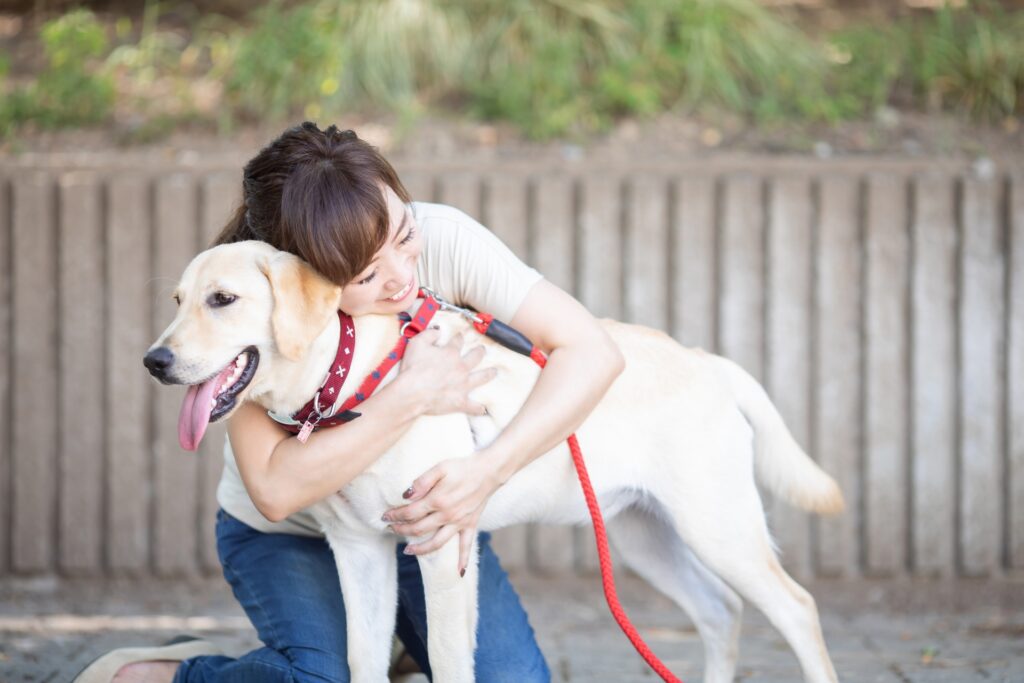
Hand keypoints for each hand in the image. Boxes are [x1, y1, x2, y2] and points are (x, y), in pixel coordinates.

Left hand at [383, 455, 501, 573]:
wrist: (489, 471)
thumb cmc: (462, 467)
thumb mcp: (440, 467)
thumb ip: (422, 481)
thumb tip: (406, 494)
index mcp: (437, 500)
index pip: (410, 512)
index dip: (395, 515)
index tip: (385, 516)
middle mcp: (447, 515)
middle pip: (418, 529)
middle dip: (401, 530)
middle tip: (390, 529)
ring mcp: (459, 523)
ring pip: (436, 542)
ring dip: (420, 549)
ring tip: (408, 551)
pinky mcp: (470, 525)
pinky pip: (466, 546)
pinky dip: (463, 560)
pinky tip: (459, 573)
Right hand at [400, 329, 495, 415]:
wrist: (413, 391)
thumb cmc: (414, 368)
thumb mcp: (417, 343)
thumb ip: (429, 334)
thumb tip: (438, 330)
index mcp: (451, 353)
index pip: (458, 342)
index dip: (459, 338)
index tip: (460, 337)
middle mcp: (461, 367)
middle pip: (475, 357)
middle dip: (480, 352)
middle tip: (482, 350)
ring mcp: (463, 385)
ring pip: (481, 378)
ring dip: (489, 374)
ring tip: (494, 372)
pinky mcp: (460, 401)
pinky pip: (473, 406)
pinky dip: (478, 408)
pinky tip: (482, 409)